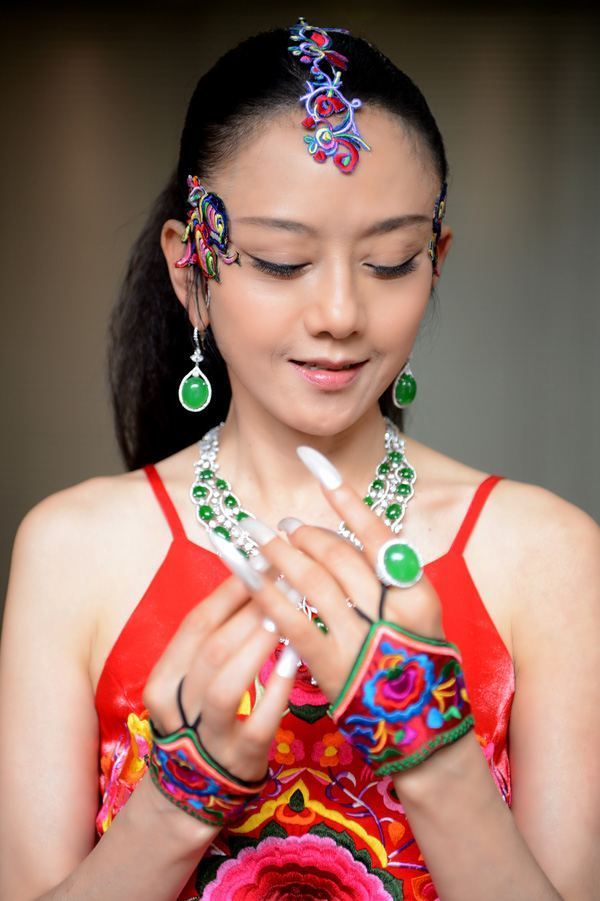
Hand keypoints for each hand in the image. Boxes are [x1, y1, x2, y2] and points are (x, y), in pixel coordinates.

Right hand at [142, 575, 297, 783]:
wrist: (194, 789)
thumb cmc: (205, 713)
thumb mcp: (195, 675)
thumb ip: (218, 634)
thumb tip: (257, 574)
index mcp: (165, 675)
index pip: (197, 622)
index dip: (231, 588)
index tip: (263, 559)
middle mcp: (178, 704)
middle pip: (212, 646)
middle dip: (252, 608)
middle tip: (289, 579)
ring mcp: (207, 734)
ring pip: (227, 683)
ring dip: (259, 644)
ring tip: (288, 616)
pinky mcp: (238, 758)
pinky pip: (259, 722)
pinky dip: (277, 689)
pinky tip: (295, 662)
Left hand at [210, 446, 445, 704]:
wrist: (420, 727)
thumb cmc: (416, 663)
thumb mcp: (418, 613)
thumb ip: (391, 575)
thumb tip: (359, 532)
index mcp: (417, 589)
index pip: (375, 531)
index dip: (342, 496)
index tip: (314, 464)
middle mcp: (392, 609)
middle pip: (338, 554)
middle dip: (304, 534)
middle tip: (282, 525)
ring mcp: (362, 638)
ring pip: (312, 582)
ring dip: (279, 557)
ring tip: (258, 543)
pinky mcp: (334, 666)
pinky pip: (293, 622)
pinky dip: (269, 596)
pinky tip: (249, 580)